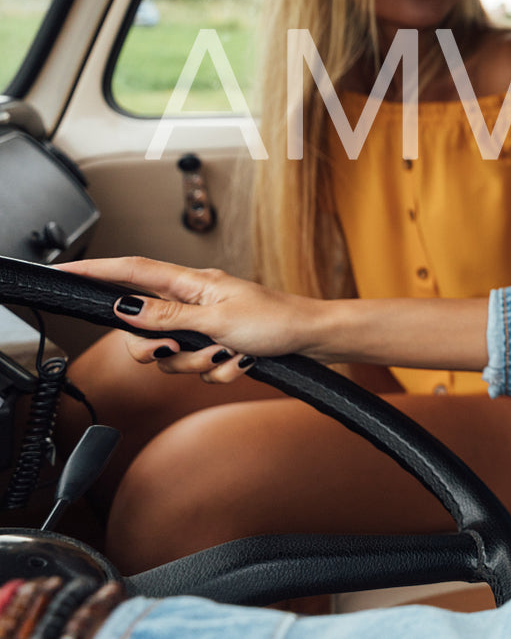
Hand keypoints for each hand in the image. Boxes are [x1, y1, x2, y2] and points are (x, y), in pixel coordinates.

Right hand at [58, 257, 320, 382]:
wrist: (312, 339)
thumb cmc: (276, 320)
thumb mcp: (218, 320)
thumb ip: (168, 317)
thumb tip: (125, 307)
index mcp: (191, 285)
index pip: (132, 272)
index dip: (96, 272)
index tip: (63, 273)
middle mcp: (192, 304)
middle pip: (143, 331)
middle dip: (162, 351)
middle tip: (184, 349)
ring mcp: (204, 327)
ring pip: (172, 358)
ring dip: (202, 364)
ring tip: (232, 353)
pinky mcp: (218, 347)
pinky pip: (201, 370)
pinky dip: (222, 372)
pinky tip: (244, 362)